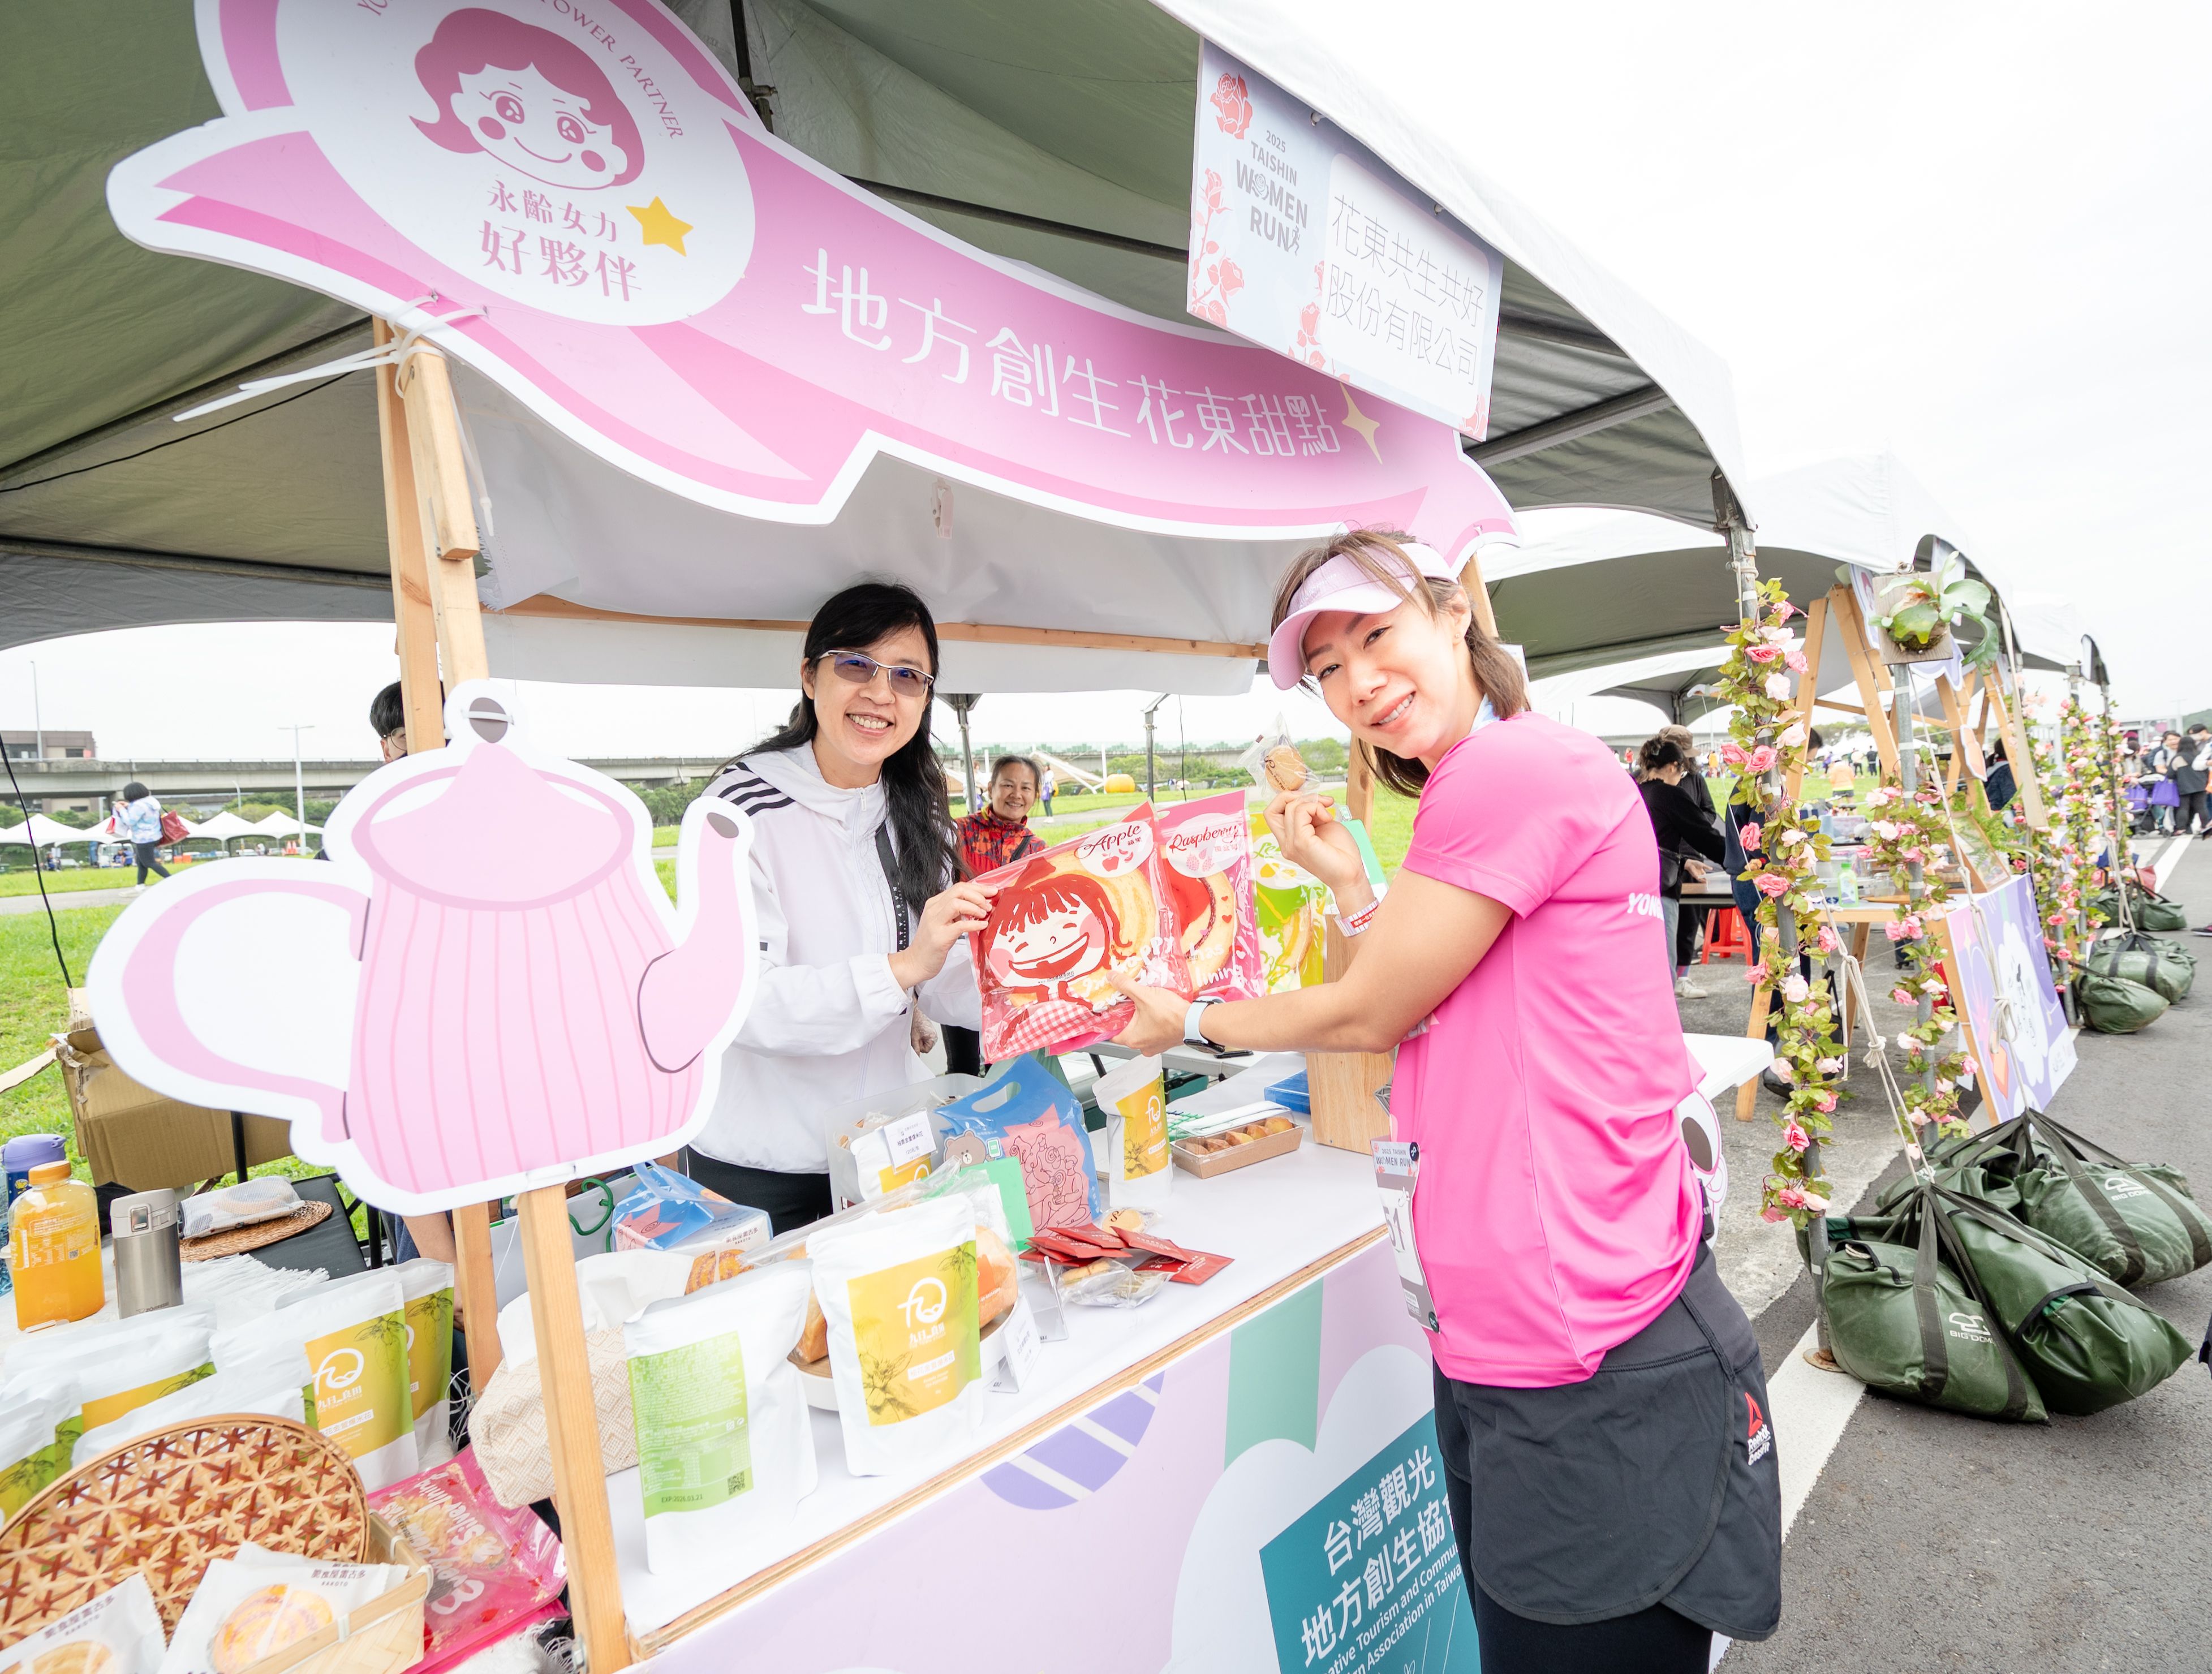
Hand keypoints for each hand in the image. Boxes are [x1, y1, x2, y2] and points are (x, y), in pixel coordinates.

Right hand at [890, 878, 996, 987]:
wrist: (916, 962)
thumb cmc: (931, 943)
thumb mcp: (942, 921)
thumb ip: (956, 911)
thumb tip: (979, 904)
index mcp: (934, 904)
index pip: (958, 887)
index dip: (977, 888)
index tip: (990, 892)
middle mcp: (933, 910)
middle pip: (958, 891)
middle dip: (978, 895)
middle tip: (988, 904)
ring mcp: (935, 923)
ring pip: (957, 904)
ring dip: (975, 907)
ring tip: (984, 915)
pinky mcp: (940, 938)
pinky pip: (960, 926)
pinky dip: (974, 924)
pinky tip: (982, 926)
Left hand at [1108, 974, 1190, 1054]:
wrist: (1194, 1021)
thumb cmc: (1171, 1014)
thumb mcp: (1144, 995)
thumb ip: (1125, 985)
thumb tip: (1113, 978)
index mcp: (1132, 1039)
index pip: (1112, 1033)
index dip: (1109, 1020)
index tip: (1109, 1010)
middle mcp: (1143, 1046)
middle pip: (1127, 1029)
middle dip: (1127, 1015)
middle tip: (1127, 1002)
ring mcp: (1155, 1045)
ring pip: (1142, 1030)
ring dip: (1141, 1017)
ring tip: (1142, 1003)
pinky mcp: (1166, 1041)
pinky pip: (1154, 1031)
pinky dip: (1153, 1021)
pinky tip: (1156, 1009)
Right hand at [1264, 789, 1369, 908]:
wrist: (1351, 874)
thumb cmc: (1340, 853)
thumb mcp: (1322, 826)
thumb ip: (1311, 814)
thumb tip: (1310, 800)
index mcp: (1289, 840)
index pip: (1272, 814)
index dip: (1286, 800)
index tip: (1308, 800)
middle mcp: (1286, 843)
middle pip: (1271, 809)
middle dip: (1294, 797)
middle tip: (1317, 802)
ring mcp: (1291, 844)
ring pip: (1290, 807)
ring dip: (1312, 802)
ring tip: (1327, 813)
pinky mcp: (1301, 842)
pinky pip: (1300, 812)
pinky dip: (1315, 808)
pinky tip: (1327, 818)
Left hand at [1684, 858, 1709, 881]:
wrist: (1690, 863)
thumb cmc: (1696, 863)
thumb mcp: (1702, 865)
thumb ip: (1707, 867)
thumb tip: (1711, 868)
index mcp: (1702, 871)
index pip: (1705, 875)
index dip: (1708, 877)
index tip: (1710, 879)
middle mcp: (1699, 873)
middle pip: (1703, 878)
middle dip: (1706, 880)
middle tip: (1709, 882)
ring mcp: (1697, 875)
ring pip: (1701, 879)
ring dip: (1703, 881)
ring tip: (1706, 882)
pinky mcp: (1694, 875)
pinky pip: (1698, 878)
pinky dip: (1700, 879)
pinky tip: (1702, 880)